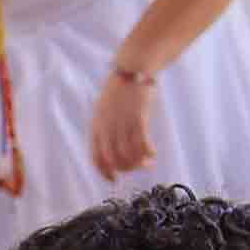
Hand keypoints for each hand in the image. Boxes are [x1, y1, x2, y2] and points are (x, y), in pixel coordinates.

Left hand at [90, 61, 160, 178]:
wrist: (132, 70)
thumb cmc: (121, 90)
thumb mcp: (105, 109)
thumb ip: (105, 128)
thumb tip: (112, 150)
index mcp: (97, 125)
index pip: (96, 156)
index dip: (104, 172)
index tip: (114, 180)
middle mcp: (107, 126)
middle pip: (114, 159)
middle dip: (127, 169)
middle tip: (138, 168)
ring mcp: (122, 122)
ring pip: (129, 154)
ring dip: (140, 163)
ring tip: (148, 162)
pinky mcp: (138, 117)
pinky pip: (143, 143)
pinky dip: (148, 153)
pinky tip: (153, 153)